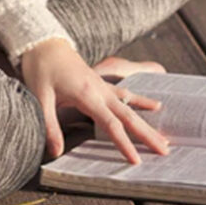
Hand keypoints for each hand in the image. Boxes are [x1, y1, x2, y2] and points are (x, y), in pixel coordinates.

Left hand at [21, 38, 169, 163]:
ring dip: (149, 123)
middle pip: (130, 117)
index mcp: (88, 96)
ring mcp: (106, 87)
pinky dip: (144, 102)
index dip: (125, 144)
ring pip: (133, 108)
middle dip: (148, 135)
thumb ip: (50, 126)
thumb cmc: (41, 70)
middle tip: (165, 151)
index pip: (112, 125)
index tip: (137, 160)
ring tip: (164, 137)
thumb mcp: (40, 97)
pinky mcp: (104, 84)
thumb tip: (55, 152)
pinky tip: (157, 106)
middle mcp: (102, 92)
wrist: (46, 44)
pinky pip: (129, 95)